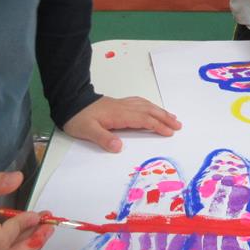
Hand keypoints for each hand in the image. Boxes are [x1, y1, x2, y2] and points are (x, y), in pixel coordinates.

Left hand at [64, 96, 181, 151]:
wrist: (70, 102)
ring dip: (160, 111)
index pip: (143, 120)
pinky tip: (152, 108)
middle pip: (149, 111)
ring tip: (172, 117)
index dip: (157, 125)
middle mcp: (124, 108)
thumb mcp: (87, 131)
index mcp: (119, 115)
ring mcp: (122, 104)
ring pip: (146, 105)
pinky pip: (139, 102)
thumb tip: (119, 147)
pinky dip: (150, 105)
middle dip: (165, 118)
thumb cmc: (78, 118)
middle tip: (178, 125)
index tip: (169, 132)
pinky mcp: (118, 104)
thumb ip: (103, 138)